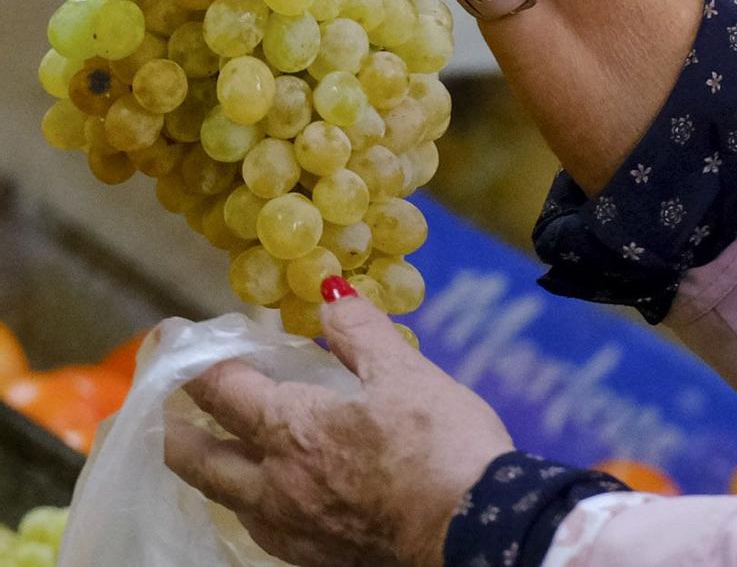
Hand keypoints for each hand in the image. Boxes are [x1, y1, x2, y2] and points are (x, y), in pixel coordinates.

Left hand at [164, 291, 513, 566]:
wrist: (474, 530)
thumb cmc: (441, 445)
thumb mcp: (406, 374)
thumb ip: (361, 334)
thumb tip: (328, 295)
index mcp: (291, 429)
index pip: (221, 390)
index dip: (192, 360)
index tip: (173, 338)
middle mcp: (274, 483)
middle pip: (196, 458)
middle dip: (172, 430)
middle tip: (164, 408)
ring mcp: (290, 527)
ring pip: (225, 498)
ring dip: (211, 469)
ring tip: (216, 449)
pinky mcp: (315, 556)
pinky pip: (261, 526)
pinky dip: (251, 501)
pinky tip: (273, 495)